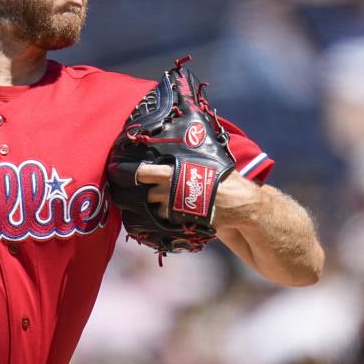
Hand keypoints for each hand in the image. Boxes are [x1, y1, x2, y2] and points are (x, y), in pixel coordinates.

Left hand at [135, 163, 256, 223]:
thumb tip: (184, 142)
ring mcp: (175, 207)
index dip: (134, 174)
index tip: (125, 173)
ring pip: (155, 209)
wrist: (239, 203)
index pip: (144, 172)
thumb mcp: (206, 162)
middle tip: (145, 192)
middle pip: (146, 194)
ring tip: (166, 202)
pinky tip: (174, 212)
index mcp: (173, 172)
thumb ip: (189, 159)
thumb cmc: (224, 179)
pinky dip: (168, 217)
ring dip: (158, 207)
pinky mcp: (181, 221)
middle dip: (145, 193)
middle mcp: (170, 190)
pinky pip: (167, 220)